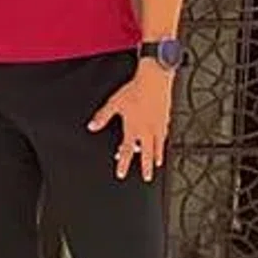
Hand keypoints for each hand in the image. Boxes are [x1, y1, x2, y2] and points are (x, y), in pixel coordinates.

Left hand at [87, 64, 172, 180]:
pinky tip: (163, 143)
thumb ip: (102, 116)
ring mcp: (158, 126)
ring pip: (158, 146)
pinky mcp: (166, 119)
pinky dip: (164, 142)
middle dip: (145, 167)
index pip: (126, 151)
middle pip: (145, 153)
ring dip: (156, 156)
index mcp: (133, 128)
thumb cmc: (134, 90)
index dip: (122, 163)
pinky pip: (165, 135)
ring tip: (157, 164)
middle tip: (146, 177)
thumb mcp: (114, 103)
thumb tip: (92, 126)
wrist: (154, 79)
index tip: (121, 173)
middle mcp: (146, 130)